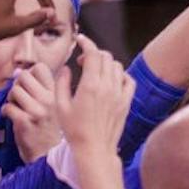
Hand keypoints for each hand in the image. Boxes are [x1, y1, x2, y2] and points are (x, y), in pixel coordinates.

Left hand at [4, 63, 62, 163]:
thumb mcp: (52, 106)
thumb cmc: (48, 130)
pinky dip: (6, 112)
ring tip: (18, 109)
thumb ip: (39, 88)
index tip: (30, 86)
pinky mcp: (25, 122)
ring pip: (14, 91)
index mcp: (57, 94)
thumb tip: (18, 71)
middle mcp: (49, 100)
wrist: (48, 156)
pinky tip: (13, 118)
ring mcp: (38, 111)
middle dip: (17, 85)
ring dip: (11, 99)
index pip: (41, 68)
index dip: (30, 73)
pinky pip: (8, 107)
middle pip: (24, 76)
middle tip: (21, 98)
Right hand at [56, 35, 133, 158]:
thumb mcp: (60, 105)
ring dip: (106, 63)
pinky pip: (129, 80)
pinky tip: (111, 80)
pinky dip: (121, 75)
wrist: (95, 149)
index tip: (80, 40)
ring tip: (95, 71)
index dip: (87, 43)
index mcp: (90, 86)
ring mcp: (119, 95)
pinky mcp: (126, 103)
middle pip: (106, 57)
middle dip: (94, 53)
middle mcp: (108, 87)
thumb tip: (67, 68)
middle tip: (83, 61)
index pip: (93, 54)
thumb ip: (61, 82)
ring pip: (117, 66)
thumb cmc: (74, 130)